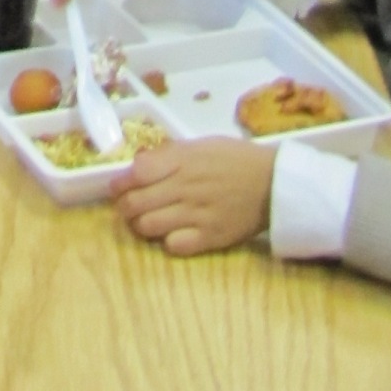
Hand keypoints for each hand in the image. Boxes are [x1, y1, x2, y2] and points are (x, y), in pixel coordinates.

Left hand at [112, 136, 274, 253]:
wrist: (273, 184)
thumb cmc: (236, 159)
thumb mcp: (201, 145)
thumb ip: (170, 155)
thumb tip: (139, 165)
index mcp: (183, 160)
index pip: (137, 173)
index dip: (121, 182)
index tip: (117, 187)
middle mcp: (185, 187)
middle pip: (136, 203)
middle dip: (124, 207)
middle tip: (127, 207)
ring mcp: (196, 214)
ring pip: (149, 226)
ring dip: (141, 225)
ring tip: (145, 222)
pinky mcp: (209, 238)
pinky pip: (174, 245)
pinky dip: (167, 241)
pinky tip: (172, 234)